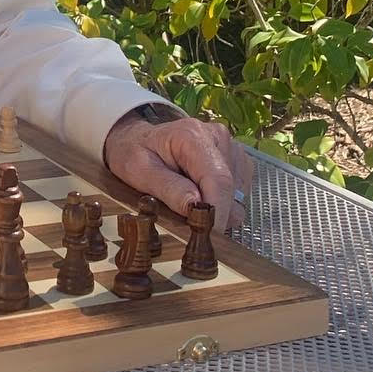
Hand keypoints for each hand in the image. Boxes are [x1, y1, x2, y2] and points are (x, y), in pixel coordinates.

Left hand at [103, 109, 253, 231]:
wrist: (135, 139)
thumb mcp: (138, 171)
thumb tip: (197, 208)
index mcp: (192, 136)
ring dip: (217, 206)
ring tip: (187, 198)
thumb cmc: (133, 152)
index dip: (217, 212)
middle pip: (230, 188)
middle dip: (213, 212)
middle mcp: (217, 137)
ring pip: (238, 193)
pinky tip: (199, 193)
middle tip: (186, 220)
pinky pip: (239, 191)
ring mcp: (230, 146)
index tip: (208, 235)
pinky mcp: (235, 159)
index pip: (219, 179)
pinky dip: (221, 200)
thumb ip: (168, 189)